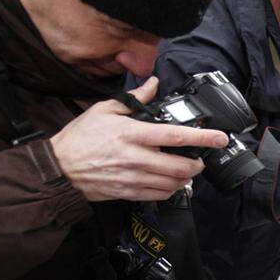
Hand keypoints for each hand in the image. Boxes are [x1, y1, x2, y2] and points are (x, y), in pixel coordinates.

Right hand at [51, 77, 227, 202]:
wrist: (58, 168)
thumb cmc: (80, 137)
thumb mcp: (104, 110)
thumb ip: (133, 98)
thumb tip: (153, 84)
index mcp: (131, 133)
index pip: (176, 135)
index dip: (202, 137)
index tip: (220, 137)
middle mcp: (135, 157)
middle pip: (180, 166)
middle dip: (197, 165)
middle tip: (200, 160)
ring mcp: (132, 177)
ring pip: (173, 183)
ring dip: (185, 178)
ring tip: (186, 171)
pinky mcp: (128, 192)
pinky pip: (159, 195)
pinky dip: (170, 190)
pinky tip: (170, 182)